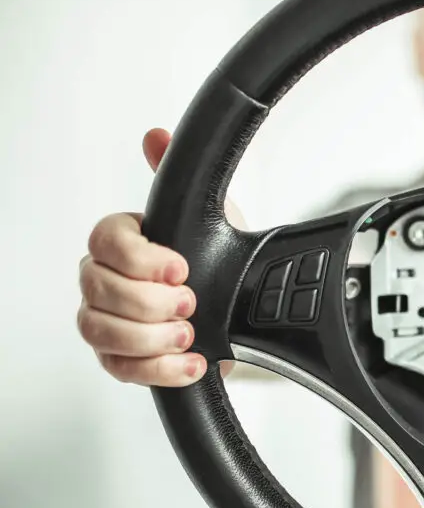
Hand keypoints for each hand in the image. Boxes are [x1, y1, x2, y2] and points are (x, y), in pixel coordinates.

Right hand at [78, 128, 244, 385]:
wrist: (241, 309)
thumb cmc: (218, 260)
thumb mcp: (211, 215)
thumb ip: (178, 179)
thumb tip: (157, 137)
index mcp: (120, 242)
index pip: (104, 242)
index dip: (140, 258)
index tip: (182, 267)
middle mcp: (103, 280)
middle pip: (98, 290)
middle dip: (148, 302)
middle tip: (191, 303)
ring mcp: (107, 321)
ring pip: (100, 331)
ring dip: (149, 337)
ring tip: (190, 334)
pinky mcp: (121, 358)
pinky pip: (121, 369)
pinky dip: (159, 370)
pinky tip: (192, 362)